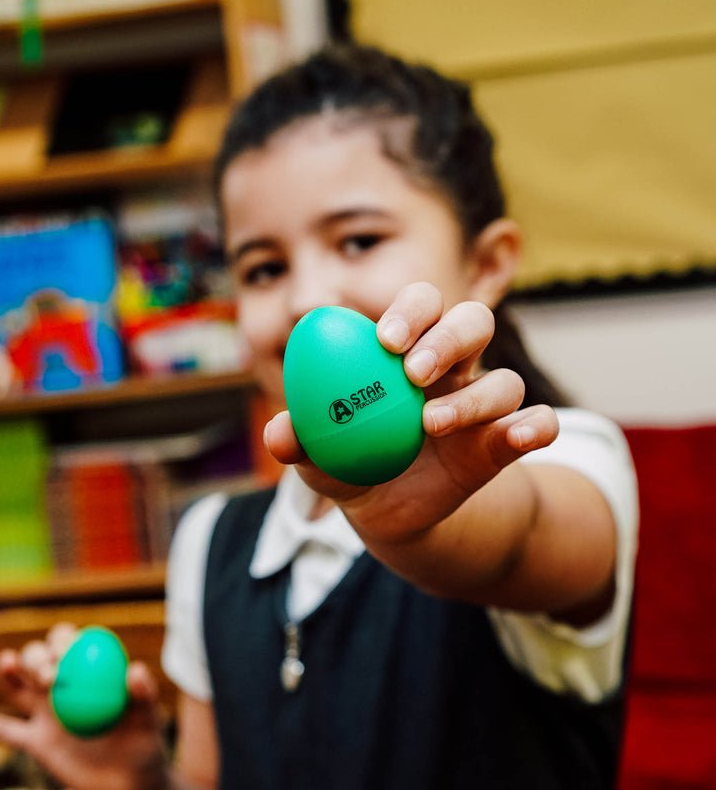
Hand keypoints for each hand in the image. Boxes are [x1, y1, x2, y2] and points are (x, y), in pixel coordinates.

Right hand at [0, 623, 169, 789]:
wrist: (128, 782)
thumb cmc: (143, 743)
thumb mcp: (148, 717)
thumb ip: (142, 694)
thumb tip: (136, 669)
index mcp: (90, 670)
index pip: (72, 643)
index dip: (64, 641)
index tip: (67, 652)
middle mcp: (65, 684)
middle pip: (40, 659)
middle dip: (38, 658)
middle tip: (49, 675)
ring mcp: (46, 711)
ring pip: (19, 687)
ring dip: (11, 672)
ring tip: (8, 662)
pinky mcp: (35, 739)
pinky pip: (3, 730)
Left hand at [265, 282, 558, 543]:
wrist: (385, 511)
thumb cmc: (349, 463)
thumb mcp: (316, 456)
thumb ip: (297, 441)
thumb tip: (279, 432)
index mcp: (405, 354)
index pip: (422, 305)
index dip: (410, 311)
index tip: (384, 340)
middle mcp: (450, 370)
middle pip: (471, 323)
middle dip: (446, 338)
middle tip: (411, 371)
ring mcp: (480, 407)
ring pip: (504, 380)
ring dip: (472, 398)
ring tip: (430, 423)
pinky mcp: (501, 444)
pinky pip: (537, 423)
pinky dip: (535, 426)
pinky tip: (518, 436)